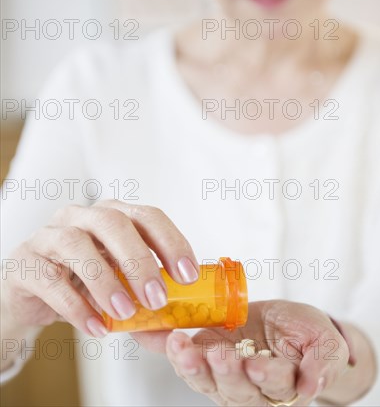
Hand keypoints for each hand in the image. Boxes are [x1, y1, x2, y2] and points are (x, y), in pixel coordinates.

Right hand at [1, 200, 198, 337]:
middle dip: (139, 260)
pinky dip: (75, 306)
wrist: (32, 295)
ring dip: (105, 281)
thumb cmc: (82, 283)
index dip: (170, 241)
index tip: (188, 275)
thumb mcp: (118, 288)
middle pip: (112, 222)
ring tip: (125, 314)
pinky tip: (95, 327)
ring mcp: (50, 234)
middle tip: (157, 298)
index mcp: (112, 215)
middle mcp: (82, 216)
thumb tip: (174, 329)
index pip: (147, 216)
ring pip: (76, 244)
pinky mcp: (25, 260)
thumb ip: (143, 305)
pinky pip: (50, 278)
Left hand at [162, 300, 349, 405]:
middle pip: (238, 389)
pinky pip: (188, 364)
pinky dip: (175, 353)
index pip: (277, 384)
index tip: (254, 365)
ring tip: (182, 347)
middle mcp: (254, 390)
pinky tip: (167, 339)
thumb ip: (323, 362)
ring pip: (209, 381)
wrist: (285, 326)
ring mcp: (226, 378)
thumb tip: (312, 387)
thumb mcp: (326, 341)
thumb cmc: (307, 334)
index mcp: (286, 385)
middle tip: (218, 354)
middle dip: (226, 373)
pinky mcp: (206, 361)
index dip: (266, 376)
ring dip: (193, 366)